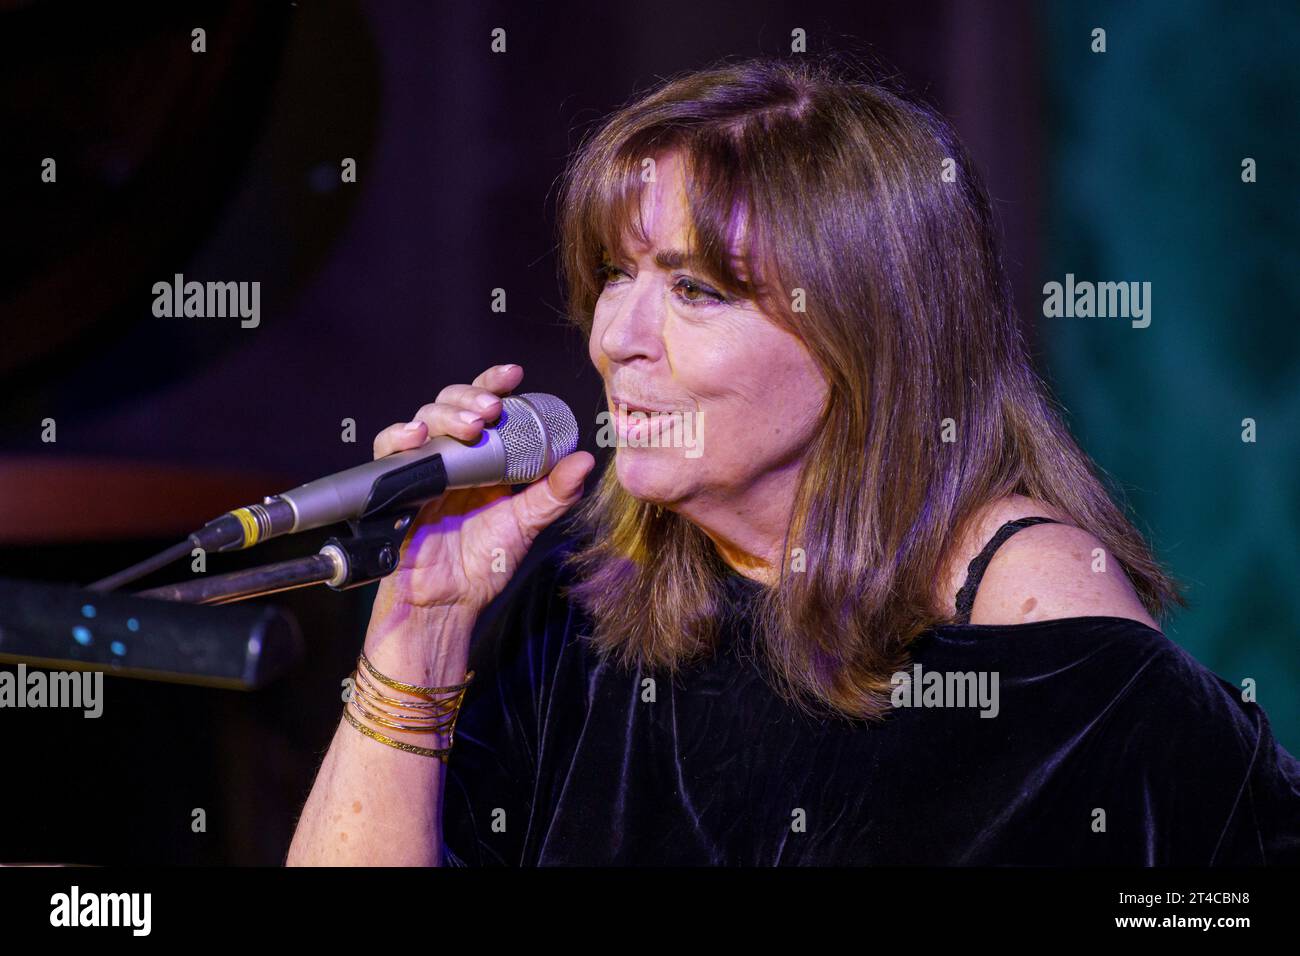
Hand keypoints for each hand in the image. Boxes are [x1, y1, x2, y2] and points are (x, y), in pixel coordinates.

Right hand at [368, 364, 594, 616]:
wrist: (447, 603)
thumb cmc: (484, 564)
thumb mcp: (526, 523)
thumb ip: (554, 493)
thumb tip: (585, 460)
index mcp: (482, 458)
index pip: (484, 407)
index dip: (494, 384)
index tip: (514, 375)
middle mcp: (450, 457)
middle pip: (451, 404)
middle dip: (470, 396)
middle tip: (491, 407)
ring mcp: (421, 469)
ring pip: (423, 419)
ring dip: (445, 413)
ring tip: (470, 423)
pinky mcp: (393, 486)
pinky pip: (387, 452)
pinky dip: (398, 437)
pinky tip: (416, 435)